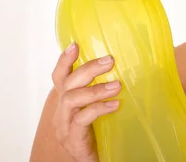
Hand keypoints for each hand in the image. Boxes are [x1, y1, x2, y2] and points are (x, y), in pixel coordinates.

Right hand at [51, 42, 120, 161]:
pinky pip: (81, 120)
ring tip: (117, 86)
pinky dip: (98, 109)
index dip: (64, 61)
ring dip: (95, 89)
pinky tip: (115, 105)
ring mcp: (65, 127)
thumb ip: (103, 93)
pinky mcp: (74, 140)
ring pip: (71, 99)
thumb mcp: (96, 110)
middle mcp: (61, 113)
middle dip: (87, 69)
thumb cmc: (96, 135)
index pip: (60, 78)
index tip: (75, 44)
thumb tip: (126, 72)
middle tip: (110, 60)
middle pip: (67, 84)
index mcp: (66, 103)